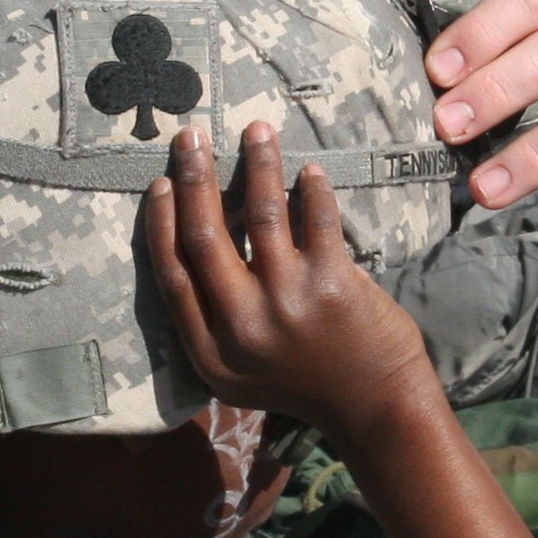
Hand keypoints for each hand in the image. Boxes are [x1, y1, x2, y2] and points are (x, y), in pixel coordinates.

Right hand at [140, 123, 437, 442]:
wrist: (376, 407)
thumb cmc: (307, 383)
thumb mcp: (239, 374)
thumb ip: (213, 324)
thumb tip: (194, 245)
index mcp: (211, 350)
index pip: (173, 272)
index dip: (162, 222)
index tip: (160, 183)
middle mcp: (242, 326)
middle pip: (205, 235)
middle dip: (194, 177)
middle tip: (191, 137)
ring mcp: (287, 302)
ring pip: (260, 213)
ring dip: (257, 164)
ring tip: (256, 130)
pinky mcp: (332, 283)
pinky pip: (316, 219)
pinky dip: (312, 189)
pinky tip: (309, 170)